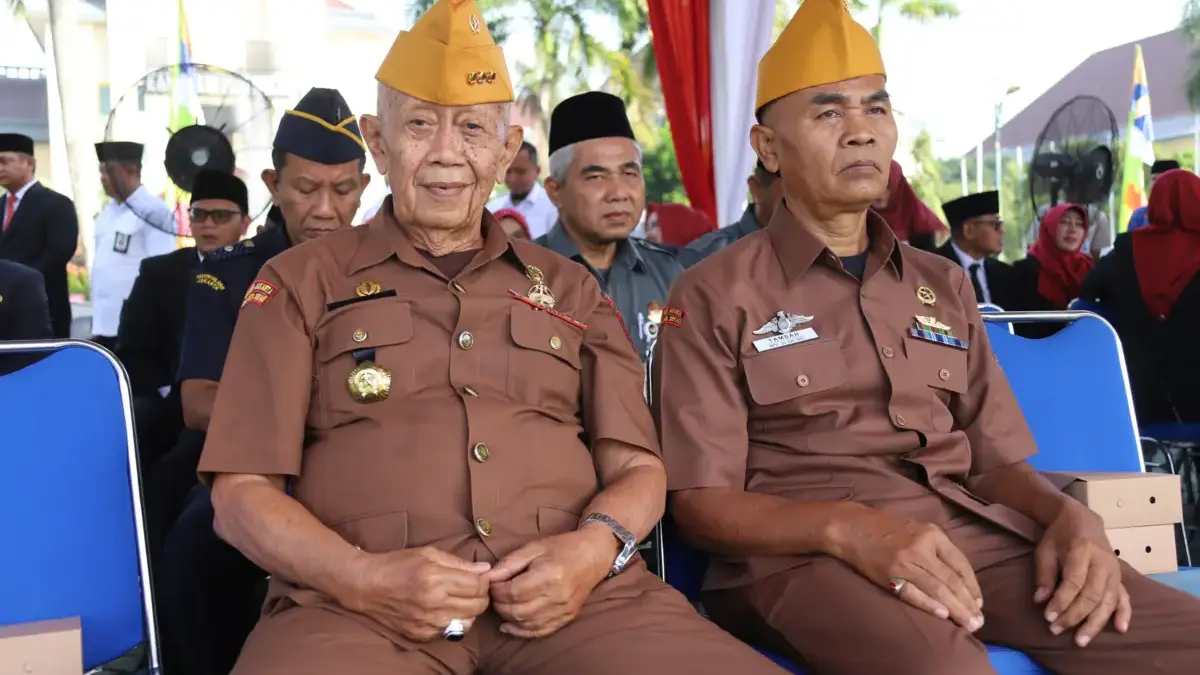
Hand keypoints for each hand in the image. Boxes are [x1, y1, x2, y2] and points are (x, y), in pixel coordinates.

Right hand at [341, 547, 491, 641]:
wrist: (366, 585)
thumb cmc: (397, 564)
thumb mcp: (428, 553)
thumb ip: (459, 563)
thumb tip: (484, 569)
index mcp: (436, 579)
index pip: (478, 586)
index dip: (483, 580)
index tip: (479, 576)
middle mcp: (433, 603)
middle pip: (477, 606)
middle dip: (480, 596)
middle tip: (471, 587)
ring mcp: (427, 622)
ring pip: (468, 621)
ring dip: (468, 610)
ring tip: (457, 599)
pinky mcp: (421, 635)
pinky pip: (450, 630)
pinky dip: (452, 620)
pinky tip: (442, 609)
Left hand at [483, 527, 615, 638]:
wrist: (593, 556)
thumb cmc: (563, 547)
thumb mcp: (535, 547)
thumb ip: (511, 562)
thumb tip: (489, 577)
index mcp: (549, 575)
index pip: (513, 592)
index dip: (496, 590)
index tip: (491, 583)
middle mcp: (557, 596)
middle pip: (517, 610)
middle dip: (499, 604)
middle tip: (494, 594)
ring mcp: (563, 610)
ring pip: (526, 623)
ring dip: (508, 617)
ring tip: (503, 605)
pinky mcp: (567, 618)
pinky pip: (540, 631)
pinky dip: (521, 631)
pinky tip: (509, 625)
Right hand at [830, 507, 984, 631]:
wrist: (851, 526)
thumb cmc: (886, 528)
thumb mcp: (918, 529)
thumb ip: (938, 549)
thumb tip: (960, 580)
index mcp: (932, 534)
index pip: (961, 564)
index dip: (972, 587)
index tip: (979, 604)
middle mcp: (921, 547)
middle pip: (951, 581)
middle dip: (968, 604)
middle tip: (978, 622)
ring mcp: (904, 562)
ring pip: (937, 590)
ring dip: (955, 610)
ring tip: (967, 624)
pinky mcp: (888, 575)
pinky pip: (912, 594)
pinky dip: (929, 605)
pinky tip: (942, 615)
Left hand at [1034, 501, 1130, 646]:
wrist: (1083, 520)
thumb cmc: (1060, 536)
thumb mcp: (1045, 548)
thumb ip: (1044, 573)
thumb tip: (1040, 600)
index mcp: (1082, 549)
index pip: (1074, 581)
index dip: (1061, 601)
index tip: (1048, 616)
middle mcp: (1103, 562)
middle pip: (1092, 595)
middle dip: (1074, 616)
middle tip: (1056, 630)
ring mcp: (1115, 571)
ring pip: (1108, 601)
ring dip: (1095, 623)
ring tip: (1081, 640)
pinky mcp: (1120, 578)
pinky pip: (1125, 598)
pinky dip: (1124, 613)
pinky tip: (1121, 628)